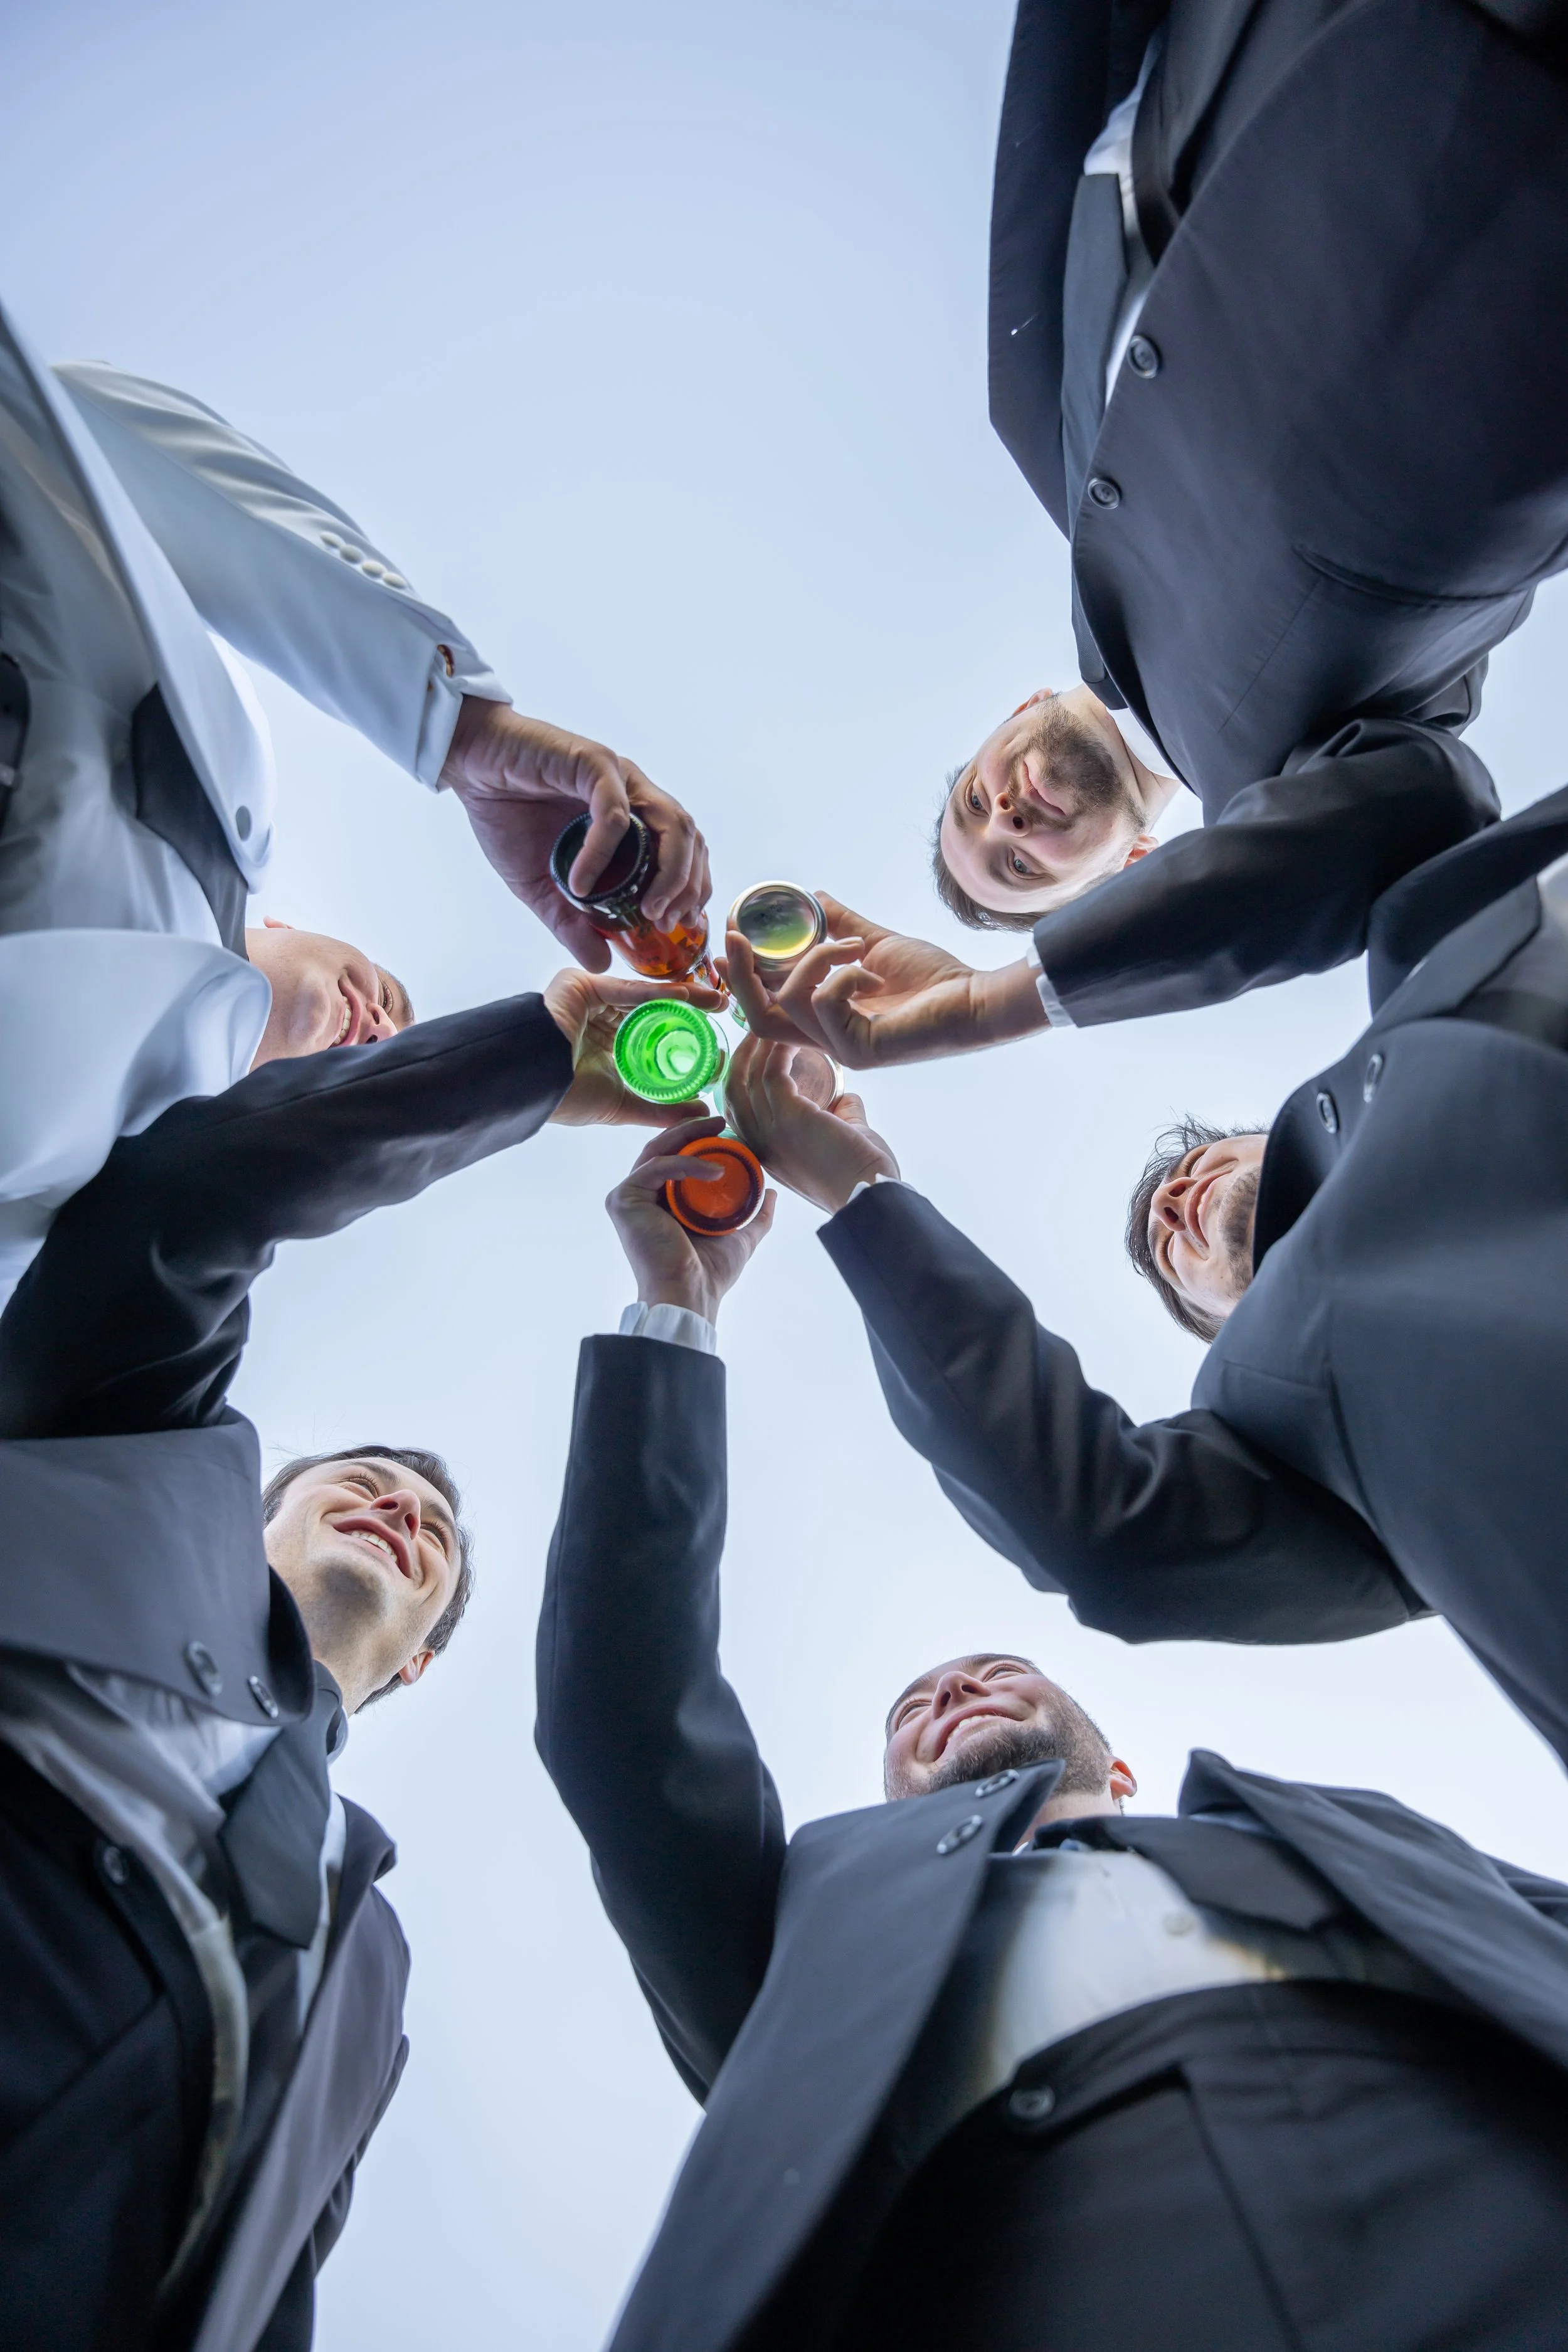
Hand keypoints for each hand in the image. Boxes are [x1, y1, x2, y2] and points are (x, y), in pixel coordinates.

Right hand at [441, 699, 710, 967]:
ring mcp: (619, 778)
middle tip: (666, 923)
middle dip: (688, 886)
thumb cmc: (508, 816)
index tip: (678, 927)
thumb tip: (601, 963)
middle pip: (689, 839)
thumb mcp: (540, 887)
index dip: (691, 890)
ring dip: (669, 871)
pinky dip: (604, 852)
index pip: (685, 854)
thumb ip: (571, 922)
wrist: (470, 768)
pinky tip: (581, 882)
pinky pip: (614, 813)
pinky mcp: (594, 764)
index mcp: (634, 819)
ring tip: (647, 910)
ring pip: (671, 822)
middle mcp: (635, 795)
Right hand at [545, 970, 726, 1128]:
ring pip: (642, 995)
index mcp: (605, 1044)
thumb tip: (701, 1114)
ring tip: (715, 998)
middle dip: (688, 1008)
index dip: (683, 1033)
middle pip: (651, 1008)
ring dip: (680, 996)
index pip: (651, 1031)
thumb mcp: (621, 1104)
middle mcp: (599, 1017)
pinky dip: (656, 992)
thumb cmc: (565, 1098)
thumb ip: (658, 1108)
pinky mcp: (580, 984)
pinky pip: (625, 988)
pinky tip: (686, 996)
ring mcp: (589, 998)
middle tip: (723, 1007)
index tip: (715, 1039)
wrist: (529, 1087)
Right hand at [607, 1116, 775, 1321]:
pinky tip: (715, 1170)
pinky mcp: (623, 1199)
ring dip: (688, 1135)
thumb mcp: (740, 1236)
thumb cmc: (708, 1274)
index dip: (696, 1139)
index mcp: (660, 1202)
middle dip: (691, 1129)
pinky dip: (686, 1164)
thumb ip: (755, 1215)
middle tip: (719, 1118)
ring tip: (718, 1128)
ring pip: (657, 1151)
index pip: (675, 1158)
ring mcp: (628, 1196)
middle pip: (663, 1149)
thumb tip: (772, 1194)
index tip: (724, 1127)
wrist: (689, 1296)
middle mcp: (640, 1196)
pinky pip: (657, 1168)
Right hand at [721, 892, 1045, 1068]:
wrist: (977, 1000)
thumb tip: (812, 896)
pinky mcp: (858, 1050)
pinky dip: (845, 972)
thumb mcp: (875, 944)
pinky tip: (874, 970)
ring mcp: (841, 1048)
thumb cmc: (935, 979)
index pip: (766, 1006)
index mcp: (827, 1020)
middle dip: (741, 973)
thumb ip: (841, 925)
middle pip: (756, 1016)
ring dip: (816, 958)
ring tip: (854, 945)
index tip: (730, 936)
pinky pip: (823, 1001)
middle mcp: (827, 1039)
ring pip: (789, 999)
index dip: (740, 976)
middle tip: (737, 934)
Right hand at [723, 1035, 897, 1213]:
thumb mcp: (837, 1144)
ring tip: (775, 1025)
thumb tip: (846, 1101)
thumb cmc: (860, 1175)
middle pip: (733, 1088)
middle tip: (758, 1031)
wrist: (872, 1193)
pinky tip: (792, 1039)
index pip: (735, 1108)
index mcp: (765, 1151)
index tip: (754, 1052)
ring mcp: (771, 1131)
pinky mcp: (789, 1118)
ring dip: (760, 1047)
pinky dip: (779, 1051)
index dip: (739, 1075)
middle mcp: (759, 1143)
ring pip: (748, 1077)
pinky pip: (772, 1073)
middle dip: (741, 1055)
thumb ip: (839, 1118)